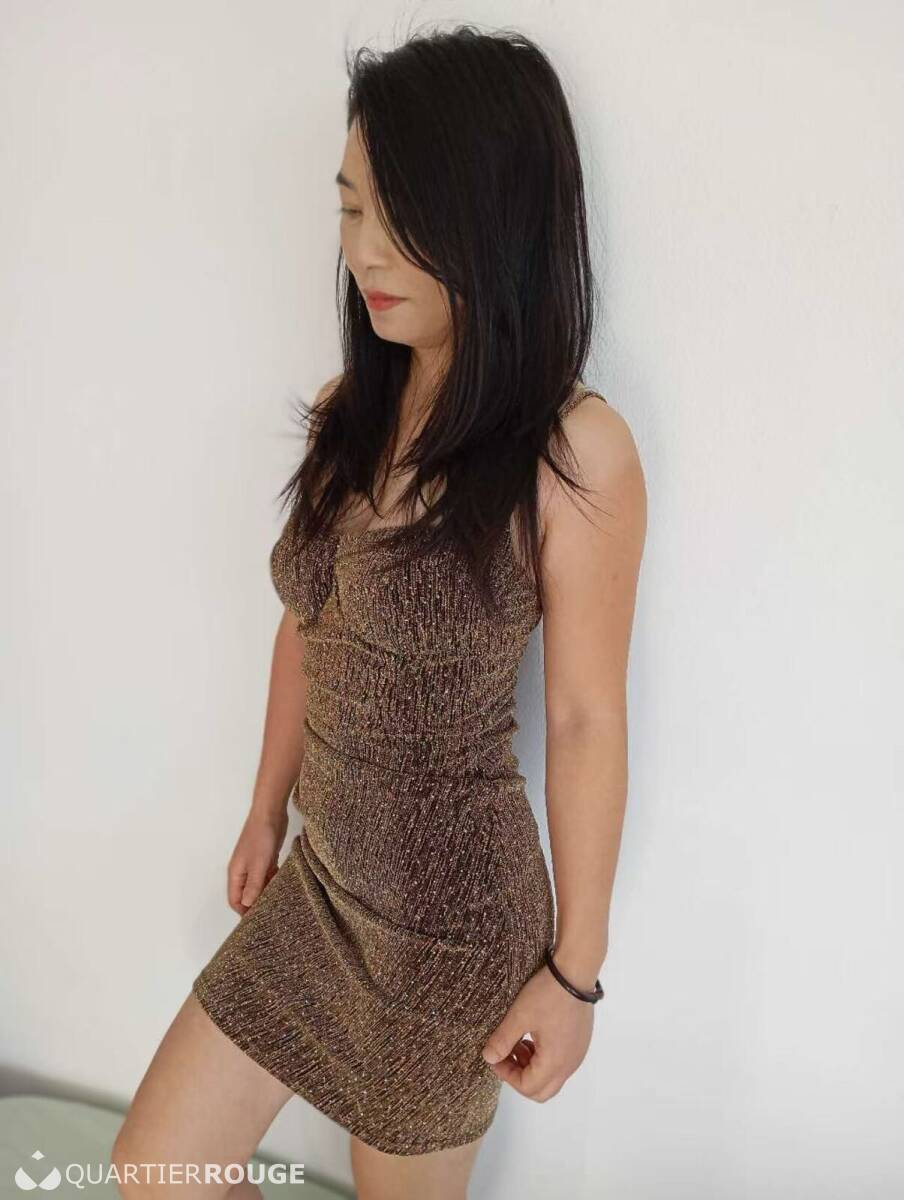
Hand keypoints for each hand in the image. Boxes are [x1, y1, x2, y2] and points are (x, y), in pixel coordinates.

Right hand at [227, 808, 287, 915]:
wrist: (270, 813)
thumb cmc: (260, 837)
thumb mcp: (258, 864)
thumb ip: (254, 885)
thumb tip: (248, 905)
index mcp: (236, 873)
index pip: (235, 900)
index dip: (243, 912)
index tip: (256, 922)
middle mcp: (243, 871)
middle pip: (246, 894)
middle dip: (255, 905)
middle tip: (270, 915)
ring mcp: (255, 864)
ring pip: (258, 886)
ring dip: (266, 894)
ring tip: (278, 905)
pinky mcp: (267, 858)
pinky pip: (267, 876)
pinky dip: (273, 883)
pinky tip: (283, 888)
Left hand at [480, 960, 597, 1101]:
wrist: (575, 972)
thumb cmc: (547, 995)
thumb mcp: (519, 1015)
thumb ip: (503, 1040)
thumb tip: (489, 1058)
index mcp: (555, 1062)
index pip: (528, 1087)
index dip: (507, 1076)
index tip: (495, 1057)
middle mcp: (569, 1065)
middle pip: (542, 1090)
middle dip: (520, 1077)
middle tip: (507, 1055)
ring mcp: (577, 1054)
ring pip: (552, 1077)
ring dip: (532, 1067)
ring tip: (519, 1043)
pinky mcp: (580, 1043)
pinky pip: (561, 1063)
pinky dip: (544, 1059)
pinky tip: (535, 1036)